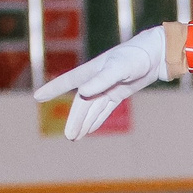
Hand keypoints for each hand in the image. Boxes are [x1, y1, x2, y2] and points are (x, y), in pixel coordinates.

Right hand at [37, 26, 171, 138]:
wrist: (155, 55)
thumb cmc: (136, 57)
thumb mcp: (119, 68)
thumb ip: (102, 80)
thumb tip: (83, 93)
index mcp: (92, 71)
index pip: (68, 82)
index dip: (53, 89)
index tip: (37, 96)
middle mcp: (96, 80)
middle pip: (81, 103)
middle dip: (74, 119)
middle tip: (69, 135)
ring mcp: (107, 87)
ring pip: (91, 108)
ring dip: (84, 122)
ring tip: (75, 137)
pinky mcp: (118, 93)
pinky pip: (104, 109)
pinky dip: (96, 119)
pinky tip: (89, 129)